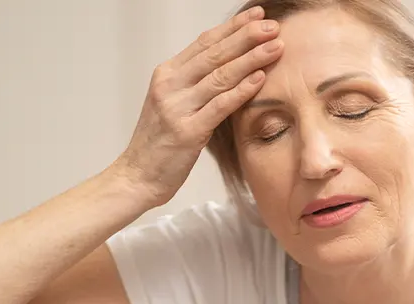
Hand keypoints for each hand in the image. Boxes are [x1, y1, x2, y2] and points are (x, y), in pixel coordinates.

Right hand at [112, 6, 282, 205]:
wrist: (137, 176)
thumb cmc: (159, 144)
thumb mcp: (173, 105)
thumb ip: (195, 85)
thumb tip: (228, 66)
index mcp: (167, 75)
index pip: (204, 42)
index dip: (233, 27)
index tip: (257, 16)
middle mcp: (170, 85)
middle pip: (215, 54)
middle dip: (247, 36)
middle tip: (273, 25)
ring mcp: (177, 107)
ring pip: (220, 75)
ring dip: (251, 59)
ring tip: (276, 46)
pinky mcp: (187, 131)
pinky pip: (220, 105)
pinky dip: (242, 90)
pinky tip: (261, 78)